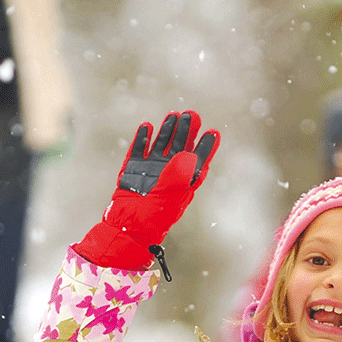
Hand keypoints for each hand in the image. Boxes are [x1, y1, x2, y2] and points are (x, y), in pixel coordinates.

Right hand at [75, 111, 218, 270]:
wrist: (128, 226)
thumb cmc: (154, 216)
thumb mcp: (170, 197)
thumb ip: (178, 175)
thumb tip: (190, 154)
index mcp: (183, 183)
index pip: (198, 161)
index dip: (205, 147)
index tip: (213, 132)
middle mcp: (169, 174)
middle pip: (180, 148)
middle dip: (186, 132)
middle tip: (192, 116)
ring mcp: (151, 170)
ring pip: (161, 145)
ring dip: (167, 130)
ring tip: (174, 116)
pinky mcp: (133, 169)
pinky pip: (139, 150)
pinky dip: (142, 138)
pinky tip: (147, 127)